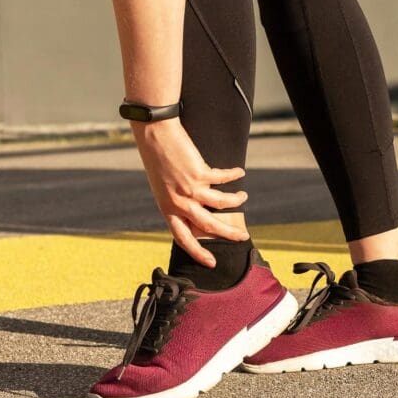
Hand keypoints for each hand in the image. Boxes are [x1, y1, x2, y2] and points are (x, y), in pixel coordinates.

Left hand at [131, 119, 249, 266]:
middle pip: (208, 226)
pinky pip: (222, 179)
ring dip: (235, 200)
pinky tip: (239, 172)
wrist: (154, 135)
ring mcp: (189, 189)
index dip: (198, 252)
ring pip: (220, 204)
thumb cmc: (157, 160)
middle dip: (228, 233)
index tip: (211, 262)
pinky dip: (233, 176)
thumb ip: (177, 202)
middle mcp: (179, 202)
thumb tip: (194, 211)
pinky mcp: (199, 173)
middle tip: (243, 237)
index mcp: (167, 209)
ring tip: (243, 197)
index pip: (183, 238)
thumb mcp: (162, 188)